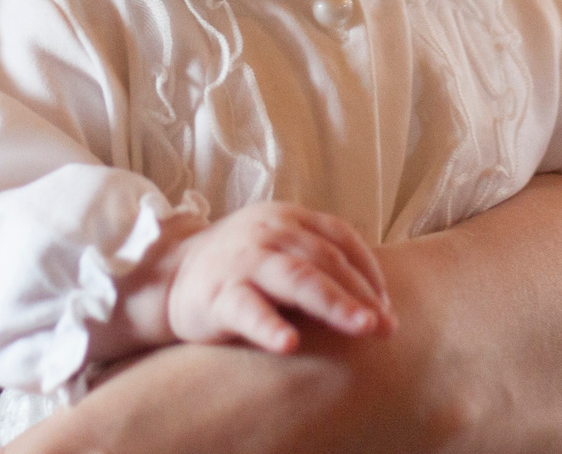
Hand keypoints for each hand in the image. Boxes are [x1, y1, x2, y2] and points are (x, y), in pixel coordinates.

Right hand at [165, 203, 394, 353]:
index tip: (388, 305)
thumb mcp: (282, 251)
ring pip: (296, 277)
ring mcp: (244, 262)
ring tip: (361, 327)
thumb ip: (320, 263)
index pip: (341, 237)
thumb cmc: (242, 268)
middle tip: (387, 326)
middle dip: (361, 293)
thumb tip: (376, 302)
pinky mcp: (218, 294)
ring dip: (333, 303)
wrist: (172, 276)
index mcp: (289, 218)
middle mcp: (269, 233)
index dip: (369, 271)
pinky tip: (289, 343)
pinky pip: (247, 310)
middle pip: (325, 259)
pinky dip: (269, 325)